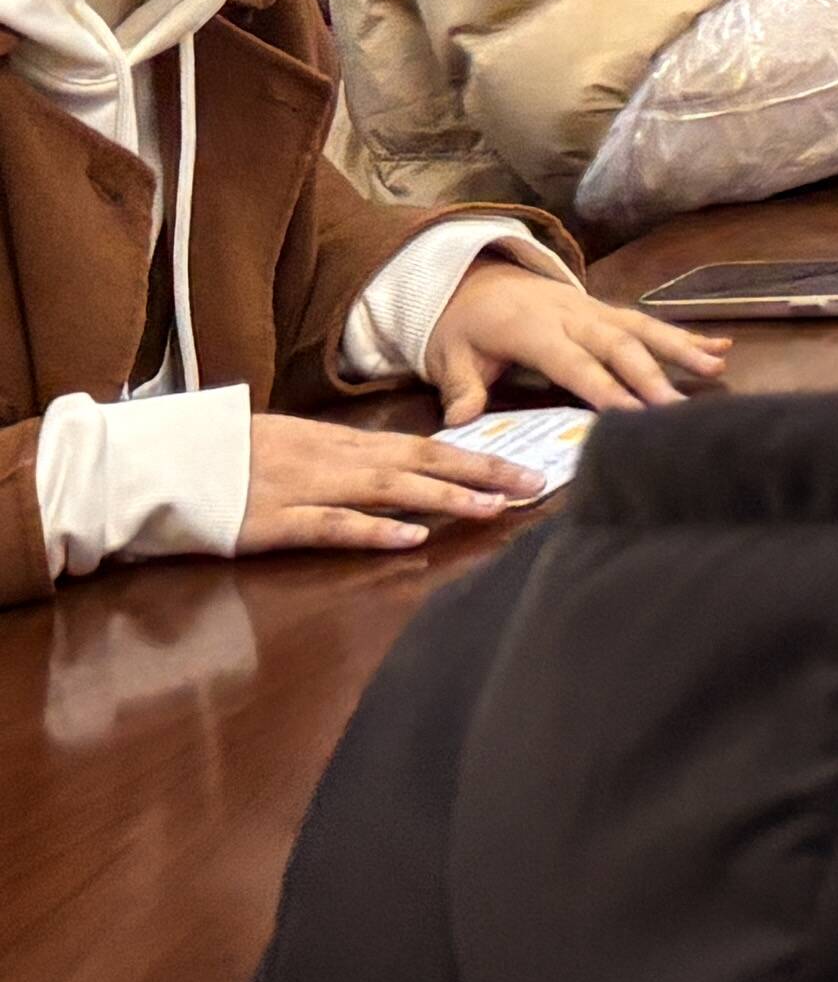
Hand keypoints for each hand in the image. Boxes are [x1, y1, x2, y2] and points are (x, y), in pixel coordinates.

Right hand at [237, 412, 539, 559]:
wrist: (158, 459)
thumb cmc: (226, 454)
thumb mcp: (293, 446)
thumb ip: (341, 458)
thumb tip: (394, 469)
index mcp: (339, 443)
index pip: (422, 446)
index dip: (475, 456)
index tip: (523, 464)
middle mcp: (332, 460)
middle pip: (420, 461)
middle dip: (481, 472)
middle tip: (533, 484)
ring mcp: (303, 489)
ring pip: (387, 489)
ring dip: (443, 498)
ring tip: (493, 507)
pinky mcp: (270, 522)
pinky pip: (329, 526)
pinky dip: (372, 531)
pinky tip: (411, 538)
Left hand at [426, 257, 727, 424]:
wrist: (473, 278)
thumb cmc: (462, 326)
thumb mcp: (448, 356)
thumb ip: (460, 388)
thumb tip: (462, 422)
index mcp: (532, 329)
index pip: (573, 362)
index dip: (603, 388)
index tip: (631, 414)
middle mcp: (571, 315)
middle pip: (618, 345)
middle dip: (651, 376)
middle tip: (676, 408)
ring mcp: (593, 309)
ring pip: (641, 329)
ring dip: (680, 349)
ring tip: (714, 369)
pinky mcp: (606, 311)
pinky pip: (647, 322)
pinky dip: (685, 334)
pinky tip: (720, 346)